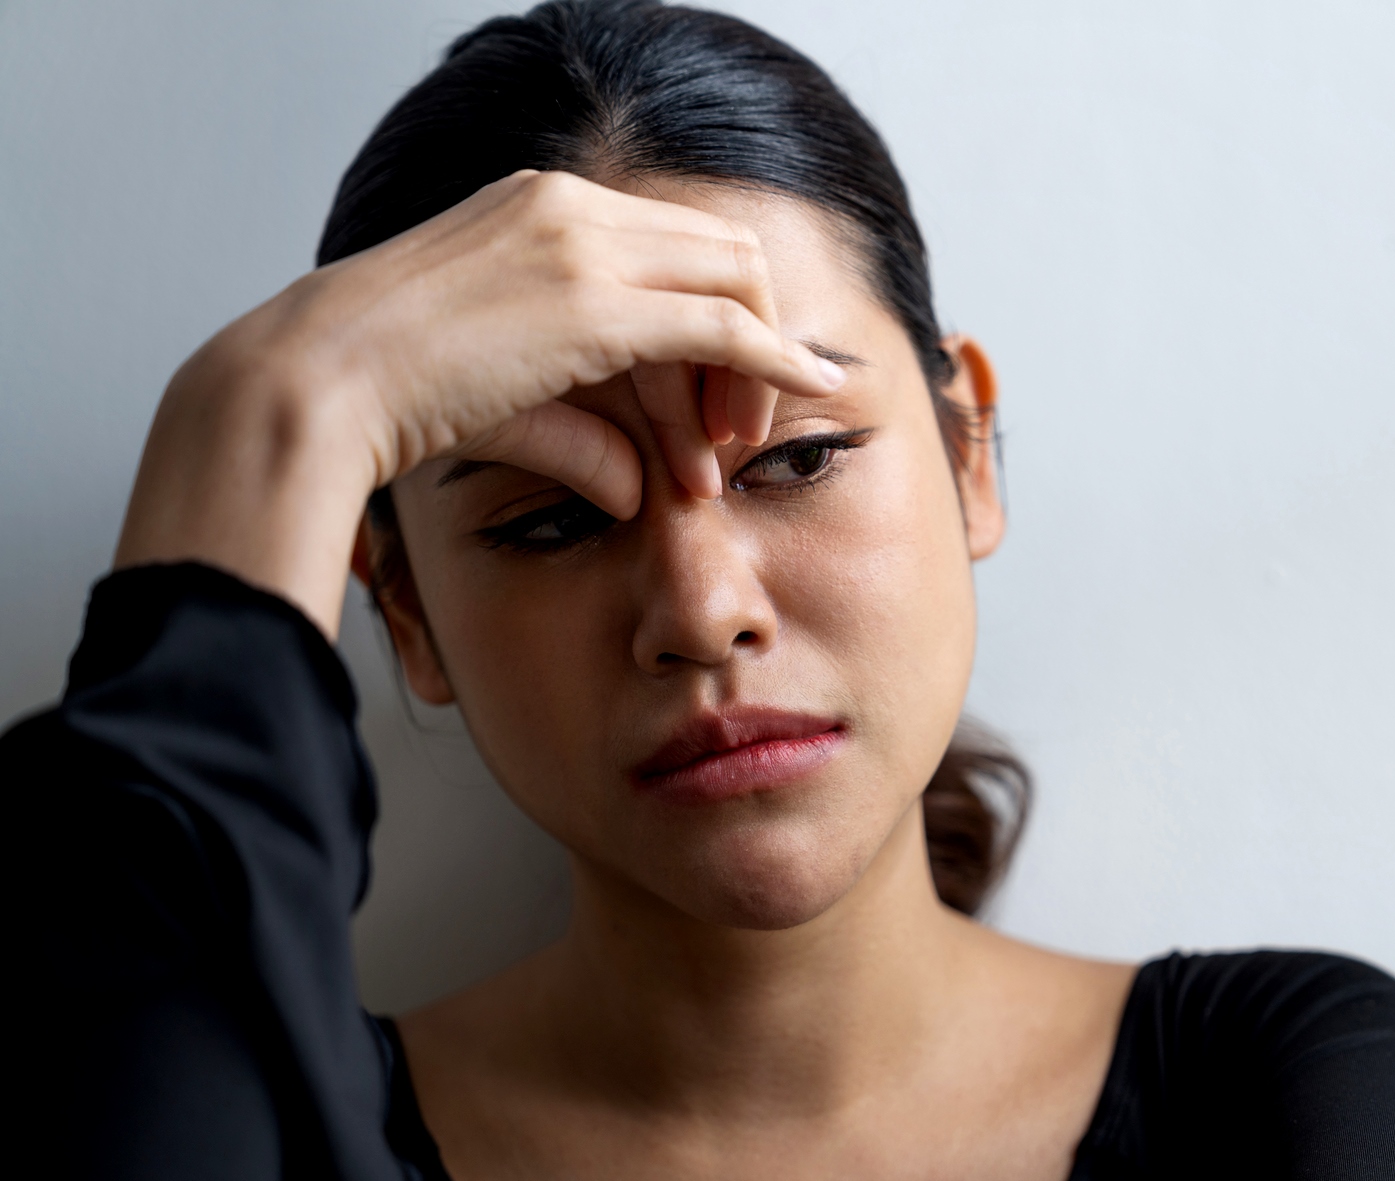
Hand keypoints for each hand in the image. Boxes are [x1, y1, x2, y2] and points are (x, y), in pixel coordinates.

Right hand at [114, 170, 845, 636]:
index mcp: (540, 204)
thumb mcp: (499, 398)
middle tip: (736, 429)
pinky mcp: (594, 302)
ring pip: (733, 283)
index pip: (668, 248)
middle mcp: (569, 205)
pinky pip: (724, 324)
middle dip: (749, 338)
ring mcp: (583, 244)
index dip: (712, 322)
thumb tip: (639, 488)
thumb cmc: (383, 395)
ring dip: (752, 366)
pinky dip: (773, 361)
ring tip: (730, 450)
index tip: (710, 406)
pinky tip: (807, 394)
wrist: (314, 382)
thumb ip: (580, 433)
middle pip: (719, 253)